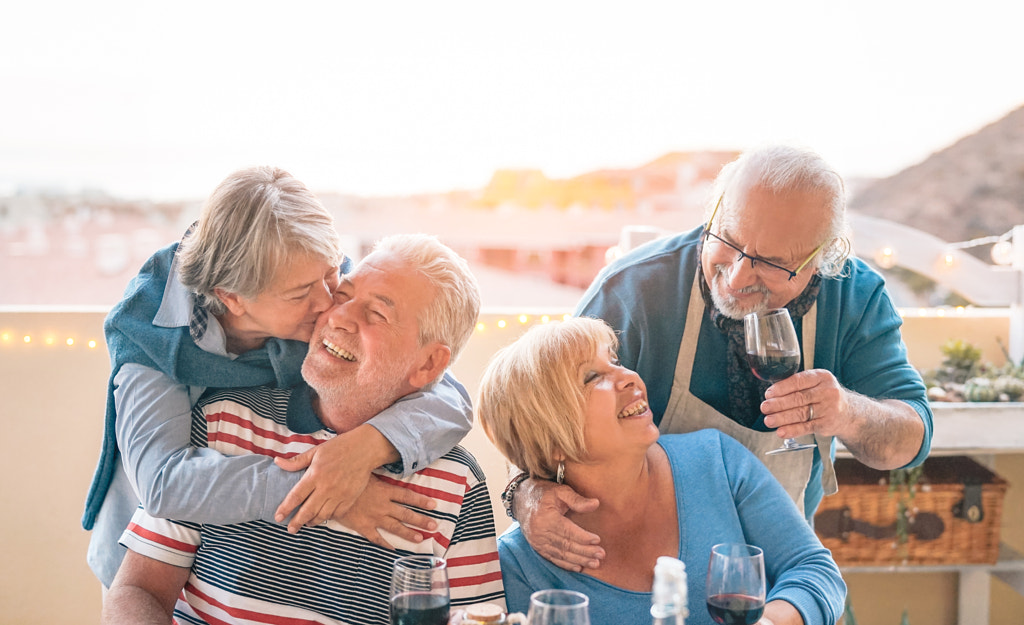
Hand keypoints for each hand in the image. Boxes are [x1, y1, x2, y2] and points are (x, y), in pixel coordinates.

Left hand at [274, 425, 397, 532]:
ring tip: (307, 523)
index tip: (278, 517)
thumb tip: (277, 462)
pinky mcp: (350, 498)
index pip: (296, 496)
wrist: (365, 449)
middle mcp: (326, 487)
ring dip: (312, 522)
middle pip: (307, 511)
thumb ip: (296, 461)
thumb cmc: (339, 448)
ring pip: (322, 515)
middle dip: (297, 522)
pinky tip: (324, 516)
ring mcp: (339, 495)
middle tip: (290, 529)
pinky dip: (328, 517)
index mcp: (315, 475)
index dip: (285, 509)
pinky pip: (337, 514)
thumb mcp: (315, 451)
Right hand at [337, 475, 438, 548]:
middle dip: (421, 520)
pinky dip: (385, 544)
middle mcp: (382, 506)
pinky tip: (393, 549)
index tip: (434, 504)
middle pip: (406, 514)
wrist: (329, 493)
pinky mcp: (363, 527)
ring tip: (420, 539)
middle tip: (434, 526)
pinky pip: (376, 538)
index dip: (421, 500)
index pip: (408, 496)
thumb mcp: (366, 471)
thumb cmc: (347, 479)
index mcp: (385, 491)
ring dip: (408, 534)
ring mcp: (374, 518)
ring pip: (395, 527)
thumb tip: (389, 459)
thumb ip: (379, 470)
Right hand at [515, 477, 603, 571]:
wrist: (520, 499)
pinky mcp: (537, 547)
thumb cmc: (543, 493)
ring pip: (561, 554)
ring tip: (594, 563)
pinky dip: (566, 565)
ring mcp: (537, 542)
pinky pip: (552, 558)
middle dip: (585, 552)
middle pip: (566, 545)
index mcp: (547, 517)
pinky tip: (578, 567)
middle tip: (601, 555)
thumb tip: (595, 504)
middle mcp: (541, 532)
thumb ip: (577, 499)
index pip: (568, 531)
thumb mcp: (560, 491)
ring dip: (579, 560)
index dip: (583, 537)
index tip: (597, 540)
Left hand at [761, 369, 849, 440]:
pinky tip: (781, 431)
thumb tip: (771, 394)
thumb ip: (797, 385)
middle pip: (798, 398)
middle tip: (764, 407)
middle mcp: (827, 391)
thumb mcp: (816, 383)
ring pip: (801, 413)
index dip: (781, 388)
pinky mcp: (827, 424)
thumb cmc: (824, 395)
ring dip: (782, 418)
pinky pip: (807, 427)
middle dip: (778, 404)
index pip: (799, 381)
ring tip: (769, 420)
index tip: (768, 394)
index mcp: (821, 377)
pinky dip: (792, 430)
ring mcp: (829, 408)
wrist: (849, 413)